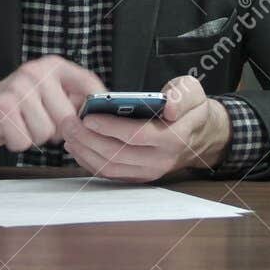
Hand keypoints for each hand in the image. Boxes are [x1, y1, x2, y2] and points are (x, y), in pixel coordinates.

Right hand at [0, 56, 101, 152]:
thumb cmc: (21, 105)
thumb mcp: (49, 93)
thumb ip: (74, 99)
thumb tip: (102, 115)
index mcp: (53, 66)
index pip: (88, 84)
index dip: (96, 106)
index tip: (97, 120)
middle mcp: (36, 72)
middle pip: (67, 117)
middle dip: (58, 130)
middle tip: (43, 123)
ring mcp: (18, 89)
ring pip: (46, 132)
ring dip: (36, 137)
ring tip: (25, 124)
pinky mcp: (2, 108)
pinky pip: (25, 140)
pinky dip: (19, 142)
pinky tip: (12, 129)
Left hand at [63, 75, 230, 182]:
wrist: (200, 135)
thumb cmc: (191, 109)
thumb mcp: (193, 92)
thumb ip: (182, 96)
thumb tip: (170, 107)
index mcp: (174, 137)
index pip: (137, 135)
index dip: (110, 128)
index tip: (89, 117)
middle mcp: (161, 159)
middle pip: (117, 154)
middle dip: (88, 139)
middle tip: (69, 124)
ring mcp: (150, 171)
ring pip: (110, 167)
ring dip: (85, 152)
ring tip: (69, 134)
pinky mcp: (140, 176)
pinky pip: (110, 174)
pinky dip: (90, 162)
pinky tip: (77, 147)